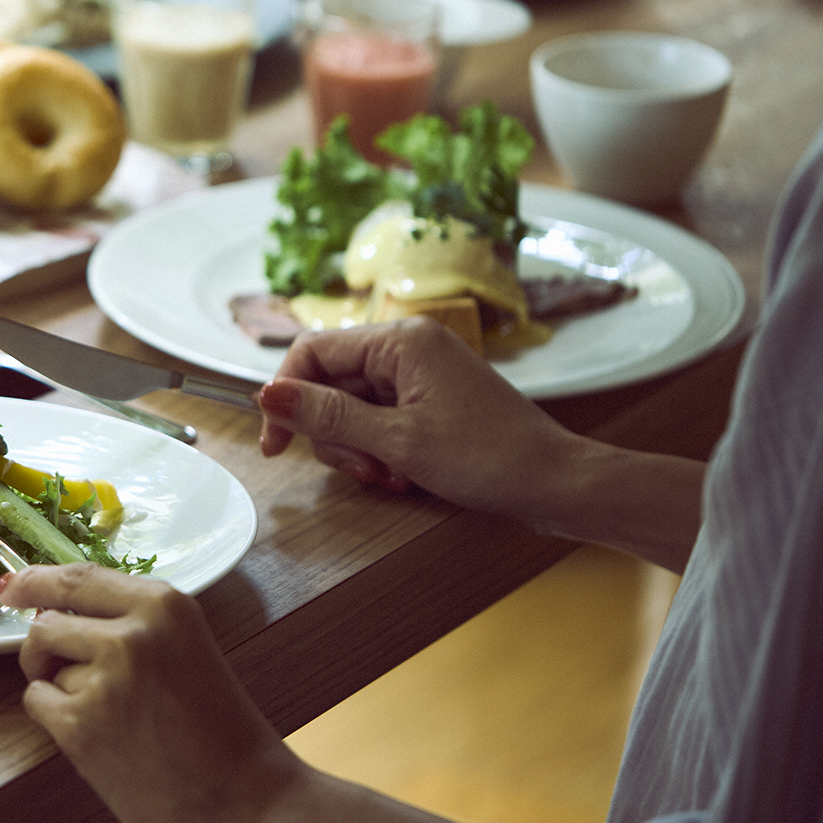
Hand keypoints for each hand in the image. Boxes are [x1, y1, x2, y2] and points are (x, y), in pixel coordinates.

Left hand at [0, 564, 304, 822]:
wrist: (249, 805)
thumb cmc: (221, 737)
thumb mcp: (186, 652)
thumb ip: (133, 627)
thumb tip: (55, 611)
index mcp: (166, 606)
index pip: (80, 576)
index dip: (37, 580)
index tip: (11, 585)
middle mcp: (134, 632)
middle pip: (47, 619)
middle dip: (45, 647)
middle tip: (60, 672)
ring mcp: (106, 678)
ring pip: (41, 662)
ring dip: (58, 686)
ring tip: (110, 717)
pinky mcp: (82, 726)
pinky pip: (37, 701)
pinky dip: (55, 718)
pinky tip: (99, 738)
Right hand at [256, 317, 582, 523]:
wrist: (555, 484)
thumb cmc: (488, 458)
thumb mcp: (396, 441)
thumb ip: (328, 416)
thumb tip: (267, 394)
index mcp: (400, 339)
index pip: (312, 353)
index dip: (286, 398)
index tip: (275, 446)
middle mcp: (409, 346)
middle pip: (332, 385)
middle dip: (337, 436)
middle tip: (366, 470)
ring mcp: (422, 373)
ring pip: (354, 409)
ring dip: (361, 450)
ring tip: (393, 477)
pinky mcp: (432, 399)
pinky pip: (382, 419)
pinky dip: (383, 451)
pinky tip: (406, 475)